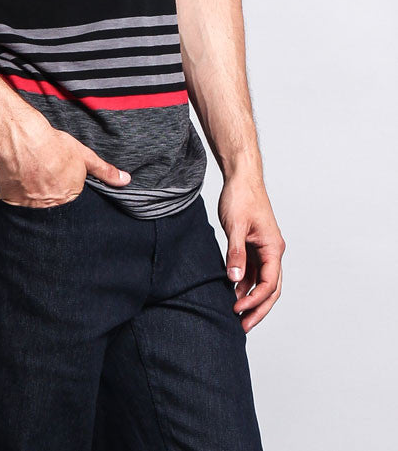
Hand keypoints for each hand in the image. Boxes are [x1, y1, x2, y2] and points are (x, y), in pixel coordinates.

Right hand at [0, 126, 131, 207]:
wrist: (25, 141)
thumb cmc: (55, 145)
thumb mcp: (84, 155)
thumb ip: (104, 170)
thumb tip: (126, 180)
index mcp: (71, 194)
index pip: (68, 191)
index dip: (61, 177)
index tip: (55, 167)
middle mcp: (52, 203)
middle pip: (50, 196)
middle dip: (47, 185)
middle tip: (41, 167)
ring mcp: (30, 204)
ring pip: (31, 198)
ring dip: (29, 187)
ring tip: (28, 168)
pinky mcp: (11, 199)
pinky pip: (12, 197)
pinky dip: (13, 188)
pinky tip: (15, 173)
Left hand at [218, 173, 285, 331]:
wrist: (240, 177)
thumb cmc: (241, 197)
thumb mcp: (235, 226)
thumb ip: (236, 253)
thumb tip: (234, 280)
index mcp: (273, 248)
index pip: (270, 283)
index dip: (255, 300)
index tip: (237, 310)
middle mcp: (272, 251)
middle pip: (270, 289)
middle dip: (258, 309)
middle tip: (243, 327)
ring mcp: (263, 250)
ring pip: (262, 282)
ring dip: (251, 298)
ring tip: (235, 316)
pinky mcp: (253, 246)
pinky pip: (252, 272)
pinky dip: (244, 285)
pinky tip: (232, 294)